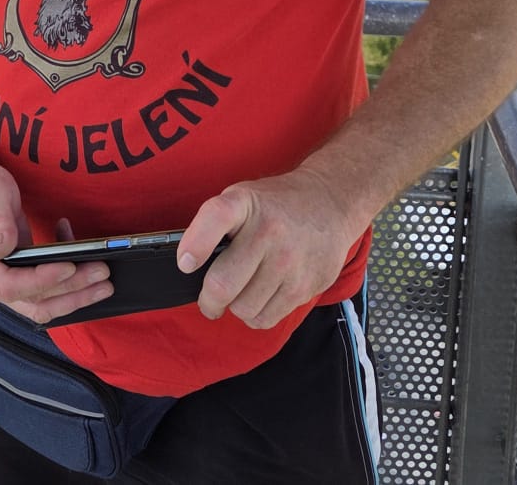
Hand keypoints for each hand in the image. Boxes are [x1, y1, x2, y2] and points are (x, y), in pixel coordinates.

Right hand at [0, 154, 110, 324]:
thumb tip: (4, 250)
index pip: (6, 284)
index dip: (40, 281)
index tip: (70, 267)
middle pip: (28, 301)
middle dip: (68, 291)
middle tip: (100, 274)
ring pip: (38, 302)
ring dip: (73, 294)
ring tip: (102, 282)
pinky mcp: (12, 274)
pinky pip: (41, 288)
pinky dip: (64, 278)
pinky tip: (76, 249)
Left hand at [178, 166, 364, 329]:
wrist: (330, 203)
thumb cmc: (274, 206)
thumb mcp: (242, 197)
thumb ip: (215, 225)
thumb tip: (189, 266)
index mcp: (244, 202)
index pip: (216, 217)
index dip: (196, 244)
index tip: (186, 264)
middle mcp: (268, 230)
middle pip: (223, 284)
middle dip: (208, 301)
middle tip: (209, 301)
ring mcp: (290, 260)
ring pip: (244, 308)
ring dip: (236, 307)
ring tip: (242, 293)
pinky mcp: (307, 284)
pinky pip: (266, 319)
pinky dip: (256, 315)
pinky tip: (262, 297)